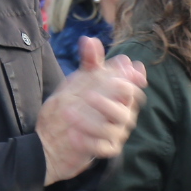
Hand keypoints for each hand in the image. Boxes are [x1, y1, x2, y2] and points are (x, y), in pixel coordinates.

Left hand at [37, 37, 146, 183]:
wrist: (58, 136)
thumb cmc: (79, 103)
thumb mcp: (82, 80)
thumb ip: (90, 62)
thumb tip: (90, 40)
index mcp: (122, 98)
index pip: (132, 90)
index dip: (130, 82)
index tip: (122, 73)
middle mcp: (122, 116)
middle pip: (125, 112)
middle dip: (108, 104)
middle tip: (88, 95)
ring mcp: (115, 134)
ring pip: (111, 130)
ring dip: (90, 122)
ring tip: (68, 113)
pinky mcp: (105, 149)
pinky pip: (102, 149)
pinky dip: (88, 142)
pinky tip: (72, 134)